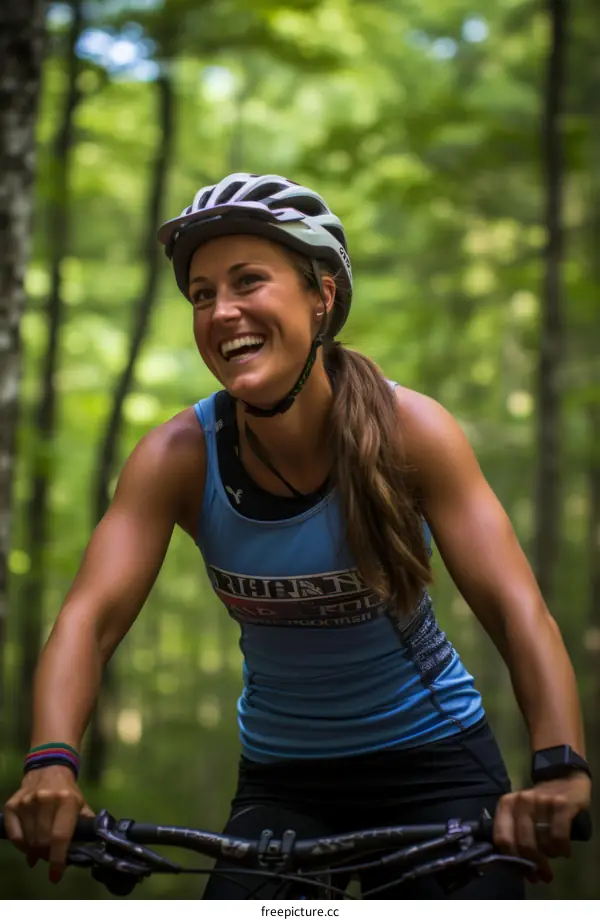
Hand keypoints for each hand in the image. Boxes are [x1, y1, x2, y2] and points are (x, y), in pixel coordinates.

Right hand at [3, 766, 93, 882]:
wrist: (48, 768)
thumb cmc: (68, 791)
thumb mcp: (81, 804)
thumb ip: (86, 825)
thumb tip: (91, 848)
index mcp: (67, 800)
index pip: (60, 836)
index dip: (58, 859)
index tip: (56, 875)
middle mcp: (46, 800)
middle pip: (42, 842)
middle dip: (47, 855)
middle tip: (50, 857)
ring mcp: (27, 802)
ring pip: (29, 841)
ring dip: (35, 852)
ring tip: (41, 849)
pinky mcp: (13, 804)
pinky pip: (14, 835)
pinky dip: (21, 846)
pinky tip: (28, 846)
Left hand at [493, 772, 591, 882]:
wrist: (563, 777)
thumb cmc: (539, 804)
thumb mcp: (521, 814)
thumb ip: (515, 835)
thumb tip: (517, 869)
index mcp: (506, 804)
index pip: (502, 838)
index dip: (512, 861)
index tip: (524, 872)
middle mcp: (521, 801)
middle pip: (523, 845)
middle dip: (534, 865)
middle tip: (543, 874)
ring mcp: (541, 801)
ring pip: (542, 843)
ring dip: (550, 857)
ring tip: (554, 855)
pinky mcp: (561, 804)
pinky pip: (559, 837)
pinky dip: (562, 849)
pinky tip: (564, 851)